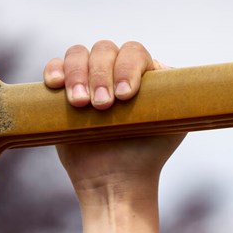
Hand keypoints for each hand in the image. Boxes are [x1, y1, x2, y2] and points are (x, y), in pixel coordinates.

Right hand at [43, 41, 184, 207]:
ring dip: (77, 74)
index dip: (128, 68)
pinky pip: (55, 67)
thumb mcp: (173, 125)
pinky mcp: (64, 92)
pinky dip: (54, 70)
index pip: (134, 52)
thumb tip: (179, 74)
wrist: (115, 183)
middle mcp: (116, 71)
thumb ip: (178, 97)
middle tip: (103, 107)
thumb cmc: (147, 156)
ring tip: (81, 105)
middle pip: (104, 50)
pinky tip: (55, 85)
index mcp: (144, 73)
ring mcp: (89, 79)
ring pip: (78, 54)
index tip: (126, 96)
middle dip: (101, 75)